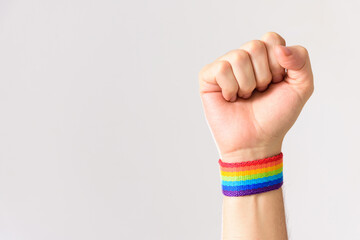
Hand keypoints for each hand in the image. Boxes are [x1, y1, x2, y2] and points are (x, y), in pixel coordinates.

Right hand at [199, 32, 313, 161]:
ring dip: (247, 84)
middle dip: (263, 76)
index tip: (276, 83)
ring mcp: (225, 66)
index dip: (277, 64)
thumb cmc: (275, 116)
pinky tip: (230, 98)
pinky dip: (230, 88)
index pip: (271, 39)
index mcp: (264, 57)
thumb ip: (301, 60)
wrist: (256, 141)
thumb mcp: (301, 87)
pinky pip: (221, 69)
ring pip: (238, 57)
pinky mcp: (208, 77)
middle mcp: (244, 58)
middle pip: (255, 46)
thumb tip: (279, 48)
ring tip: (244, 97)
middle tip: (259, 92)